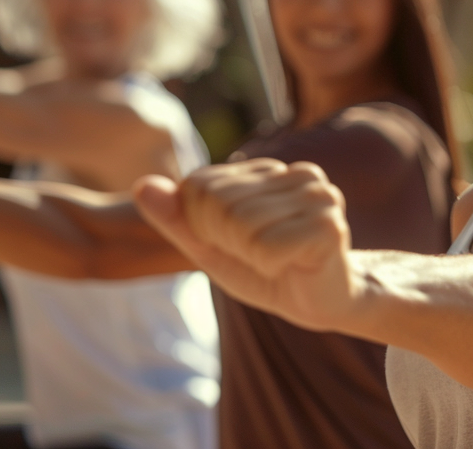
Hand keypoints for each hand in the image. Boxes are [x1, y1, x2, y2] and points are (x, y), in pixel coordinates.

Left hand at [133, 158, 360, 330]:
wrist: (326, 302)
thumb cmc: (269, 271)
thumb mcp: (212, 246)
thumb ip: (178, 218)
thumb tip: (143, 186)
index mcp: (269, 170)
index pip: (199, 185)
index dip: (203, 226)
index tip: (236, 243)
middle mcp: (298, 172)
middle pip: (218, 203)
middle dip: (225, 241)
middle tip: (259, 256)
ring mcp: (318, 195)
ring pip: (241, 225)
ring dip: (250, 256)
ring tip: (278, 259)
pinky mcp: (329, 225)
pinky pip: (267, 248)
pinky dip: (270, 266)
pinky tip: (293, 265)